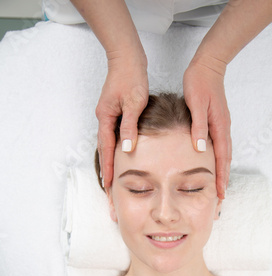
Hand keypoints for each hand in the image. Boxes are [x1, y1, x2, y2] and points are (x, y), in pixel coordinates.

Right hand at [96, 49, 148, 189]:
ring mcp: (107, 115)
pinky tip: (119, 156)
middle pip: (103, 149)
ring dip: (109, 161)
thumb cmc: (132, 77)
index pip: (106, 149)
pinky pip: (112, 135)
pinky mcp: (114, 112)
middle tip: (107, 189)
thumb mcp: (134, 103)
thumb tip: (126, 149)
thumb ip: (130, 127)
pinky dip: (114, 149)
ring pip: (107, 143)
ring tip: (111, 178)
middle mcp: (103, 118)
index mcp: (106, 117)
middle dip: (105, 169)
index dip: (108, 168)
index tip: (108, 185)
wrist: (128, 58)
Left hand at [183, 55, 231, 199]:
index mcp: (219, 127)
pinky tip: (215, 165)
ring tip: (219, 187)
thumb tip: (200, 149)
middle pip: (226, 160)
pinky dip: (220, 160)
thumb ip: (198, 127)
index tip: (220, 194)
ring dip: (223, 172)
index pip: (221, 158)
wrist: (208, 65)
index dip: (220, 177)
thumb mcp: (196, 104)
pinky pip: (221, 147)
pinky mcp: (218, 123)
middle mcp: (223, 129)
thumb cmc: (199, 83)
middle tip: (221, 199)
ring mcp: (222, 126)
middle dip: (224, 180)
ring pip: (224, 155)